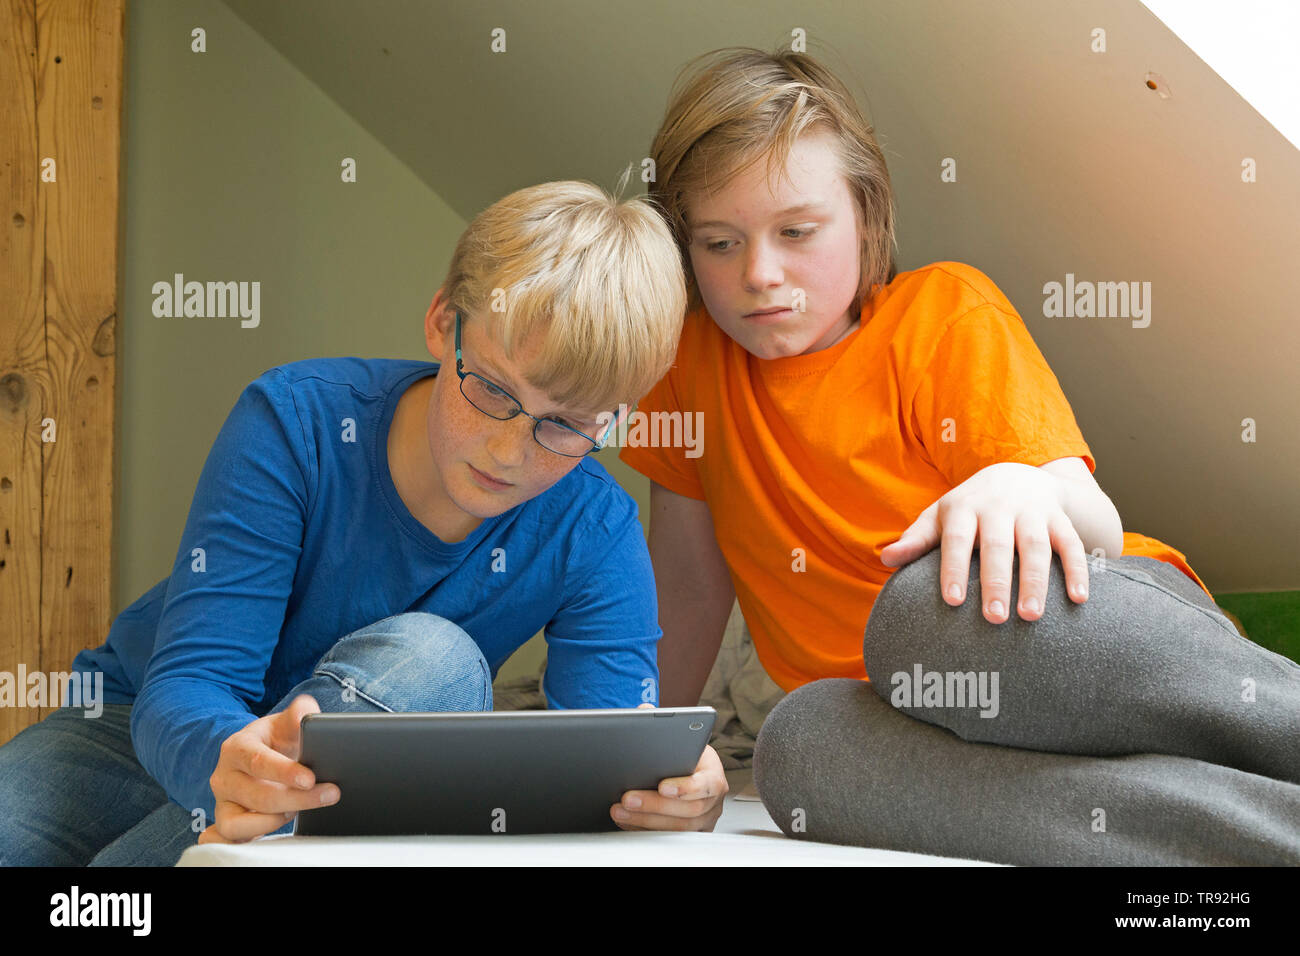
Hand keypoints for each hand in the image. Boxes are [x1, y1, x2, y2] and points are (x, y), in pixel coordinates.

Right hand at [199, 694, 338, 843]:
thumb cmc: (274, 741)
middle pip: (258, 795)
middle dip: (297, 799)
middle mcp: (224, 776)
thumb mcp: (285, 724)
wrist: (258, 757)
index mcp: (237, 748)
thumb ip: (299, 714)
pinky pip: (231, 838)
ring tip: (298, 809)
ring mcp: (223, 802)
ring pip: (242, 822)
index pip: (258, 762)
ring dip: (276, 820)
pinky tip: (275, 827)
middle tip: (329, 794)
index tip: (310, 779)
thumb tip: (306, 712)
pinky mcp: (226, 822)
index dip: (285, 773)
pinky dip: (250, 837)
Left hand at [610, 703, 727, 830]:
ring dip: (645, 820)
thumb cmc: (681, 755)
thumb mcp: (676, 736)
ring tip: (619, 810)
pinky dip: (644, 830)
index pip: (706, 783)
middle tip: (627, 797)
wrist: (685, 773)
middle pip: (689, 810)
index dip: (686, 787)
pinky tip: (626, 821)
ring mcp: (704, 820)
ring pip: (678, 828)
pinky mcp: (690, 834)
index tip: (662, 785)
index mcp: (713, 772)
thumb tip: (643, 710)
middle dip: (655, 805)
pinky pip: (668, 838)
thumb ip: (659, 722)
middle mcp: (713, 799)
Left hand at [879, 462, 1089, 623]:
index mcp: (964, 508)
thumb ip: (916, 539)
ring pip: (1036, 547)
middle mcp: (999, 507)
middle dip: (996, 581)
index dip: (954, 569)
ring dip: (1036, 581)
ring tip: (1031, 616)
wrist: (1018, 473)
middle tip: (993, 618)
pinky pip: (1071, 544)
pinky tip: (1078, 599)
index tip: (952, 601)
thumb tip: (884, 559)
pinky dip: (1078, 570)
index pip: (957, 540)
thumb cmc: (969, 507)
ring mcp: (1032, 512)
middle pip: (998, 546)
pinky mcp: (1060, 519)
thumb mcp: (940, 516)